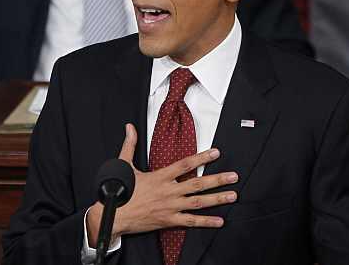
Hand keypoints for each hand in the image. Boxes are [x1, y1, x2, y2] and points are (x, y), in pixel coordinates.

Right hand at [112, 123, 237, 236]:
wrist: (113, 215)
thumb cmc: (120, 191)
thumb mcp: (124, 165)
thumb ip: (130, 144)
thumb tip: (129, 127)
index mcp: (160, 177)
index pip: (185, 165)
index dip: (201, 158)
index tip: (216, 153)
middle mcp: (168, 191)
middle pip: (197, 184)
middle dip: (217, 180)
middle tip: (234, 177)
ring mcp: (170, 207)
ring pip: (198, 202)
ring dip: (217, 199)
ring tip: (232, 195)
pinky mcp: (169, 221)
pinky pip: (191, 222)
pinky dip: (206, 222)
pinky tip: (219, 221)